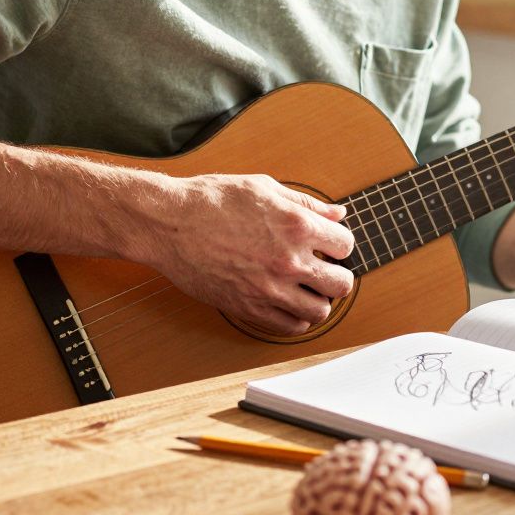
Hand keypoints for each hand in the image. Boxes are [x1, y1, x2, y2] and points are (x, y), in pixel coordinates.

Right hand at [135, 174, 354, 334]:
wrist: (169, 223)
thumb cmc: (212, 200)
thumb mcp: (264, 188)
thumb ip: (306, 203)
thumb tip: (337, 214)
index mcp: (297, 226)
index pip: (345, 246)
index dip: (338, 245)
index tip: (328, 246)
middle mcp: (289, 260)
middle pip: (341, 284)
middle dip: (337, 276)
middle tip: (324, 271)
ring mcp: (270, 288)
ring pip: (320, 311)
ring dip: (319, 301)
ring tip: (307, 290)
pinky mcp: (249, 307)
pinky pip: (290, 326)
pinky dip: (296, 319)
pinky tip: (289, 304)